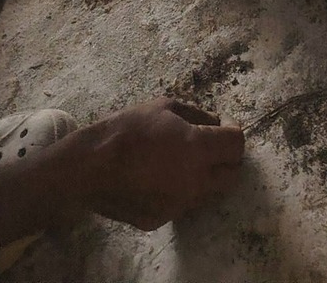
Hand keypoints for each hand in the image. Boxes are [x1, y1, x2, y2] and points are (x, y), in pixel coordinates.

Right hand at [75, 100, 243, 230]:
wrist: (89, 167)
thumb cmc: (128, 129)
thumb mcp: (166, 107)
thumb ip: (198, 116)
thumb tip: (216, 124)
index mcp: (197, 150)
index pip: (237, 146)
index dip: (233, 134)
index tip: (223, 128)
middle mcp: (194, 182)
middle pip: (231, 175)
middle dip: (226, 160)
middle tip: (210, 146)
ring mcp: (178, 205)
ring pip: (208, 192)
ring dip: (205, 177)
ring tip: (181, 160)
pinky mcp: (161, 220)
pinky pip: (182, 203)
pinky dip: (180, 190)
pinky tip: (159, 177)